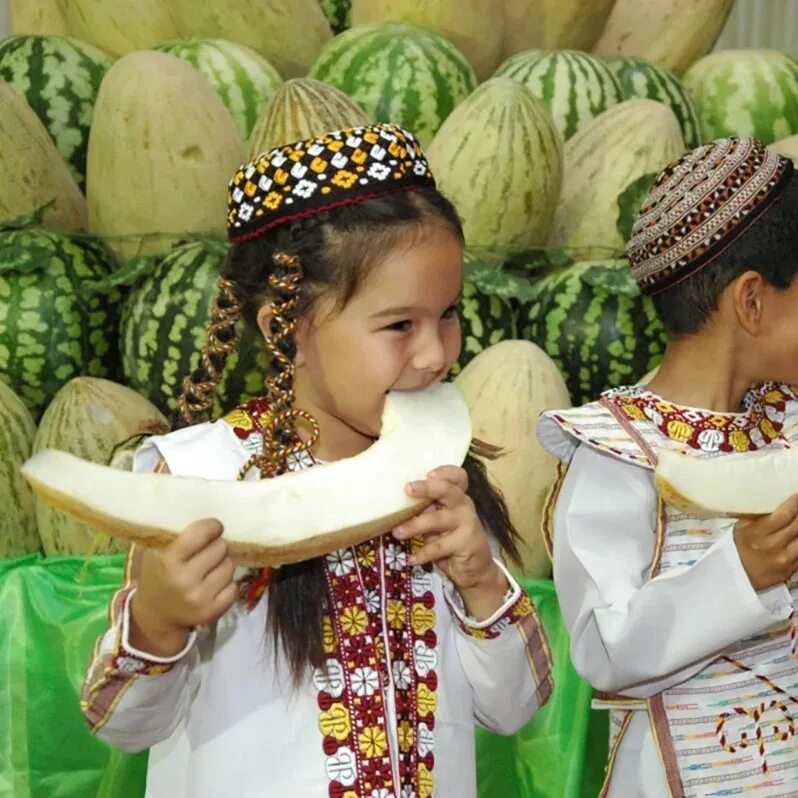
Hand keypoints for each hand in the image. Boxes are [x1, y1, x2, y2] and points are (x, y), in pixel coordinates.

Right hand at [130, 519, 237, 656]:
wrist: (155, 615)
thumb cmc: (159, 574)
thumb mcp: (157, 551)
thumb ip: (174, 532)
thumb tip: (202, 505)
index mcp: (168, 560)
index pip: (202, 532)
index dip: (212, 527)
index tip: (215, 527)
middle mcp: (184, 580)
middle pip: (220, 548)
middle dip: (216, 546)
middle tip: (208, 551)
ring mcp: (199, 598)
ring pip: (230, 567)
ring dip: (223, 565)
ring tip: (209, 569)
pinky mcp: (212, 612)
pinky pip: (234, 588)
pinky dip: (228, 584)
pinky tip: (214, 585)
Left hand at [393, 466, 508, 619]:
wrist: (476, 568)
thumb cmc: (451, 540)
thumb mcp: (438, 522)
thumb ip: (426, 511)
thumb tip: (397, 506)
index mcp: (457, 496)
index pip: (457, 477)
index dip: (445, 472)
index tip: (428, 473)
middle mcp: (464, 506)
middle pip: (448, 490)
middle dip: (427, 488)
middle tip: (408, 488)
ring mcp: (467, 524)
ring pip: (437, 520)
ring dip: (415, 526)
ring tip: (397, 532)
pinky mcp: (466, 544)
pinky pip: (439, 547)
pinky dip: (422, 554)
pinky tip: (411, 559)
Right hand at [733, 494, 797, 590]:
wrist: (738, 577)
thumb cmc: (738, 549)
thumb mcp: (740, 528)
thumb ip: (757, 516)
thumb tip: (773, 500)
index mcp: (757, 533)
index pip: (784, 514)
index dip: (795, 503)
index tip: (797, 495)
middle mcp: (773, 546)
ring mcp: (785, 559)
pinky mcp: (793, 569)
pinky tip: (797, 535)